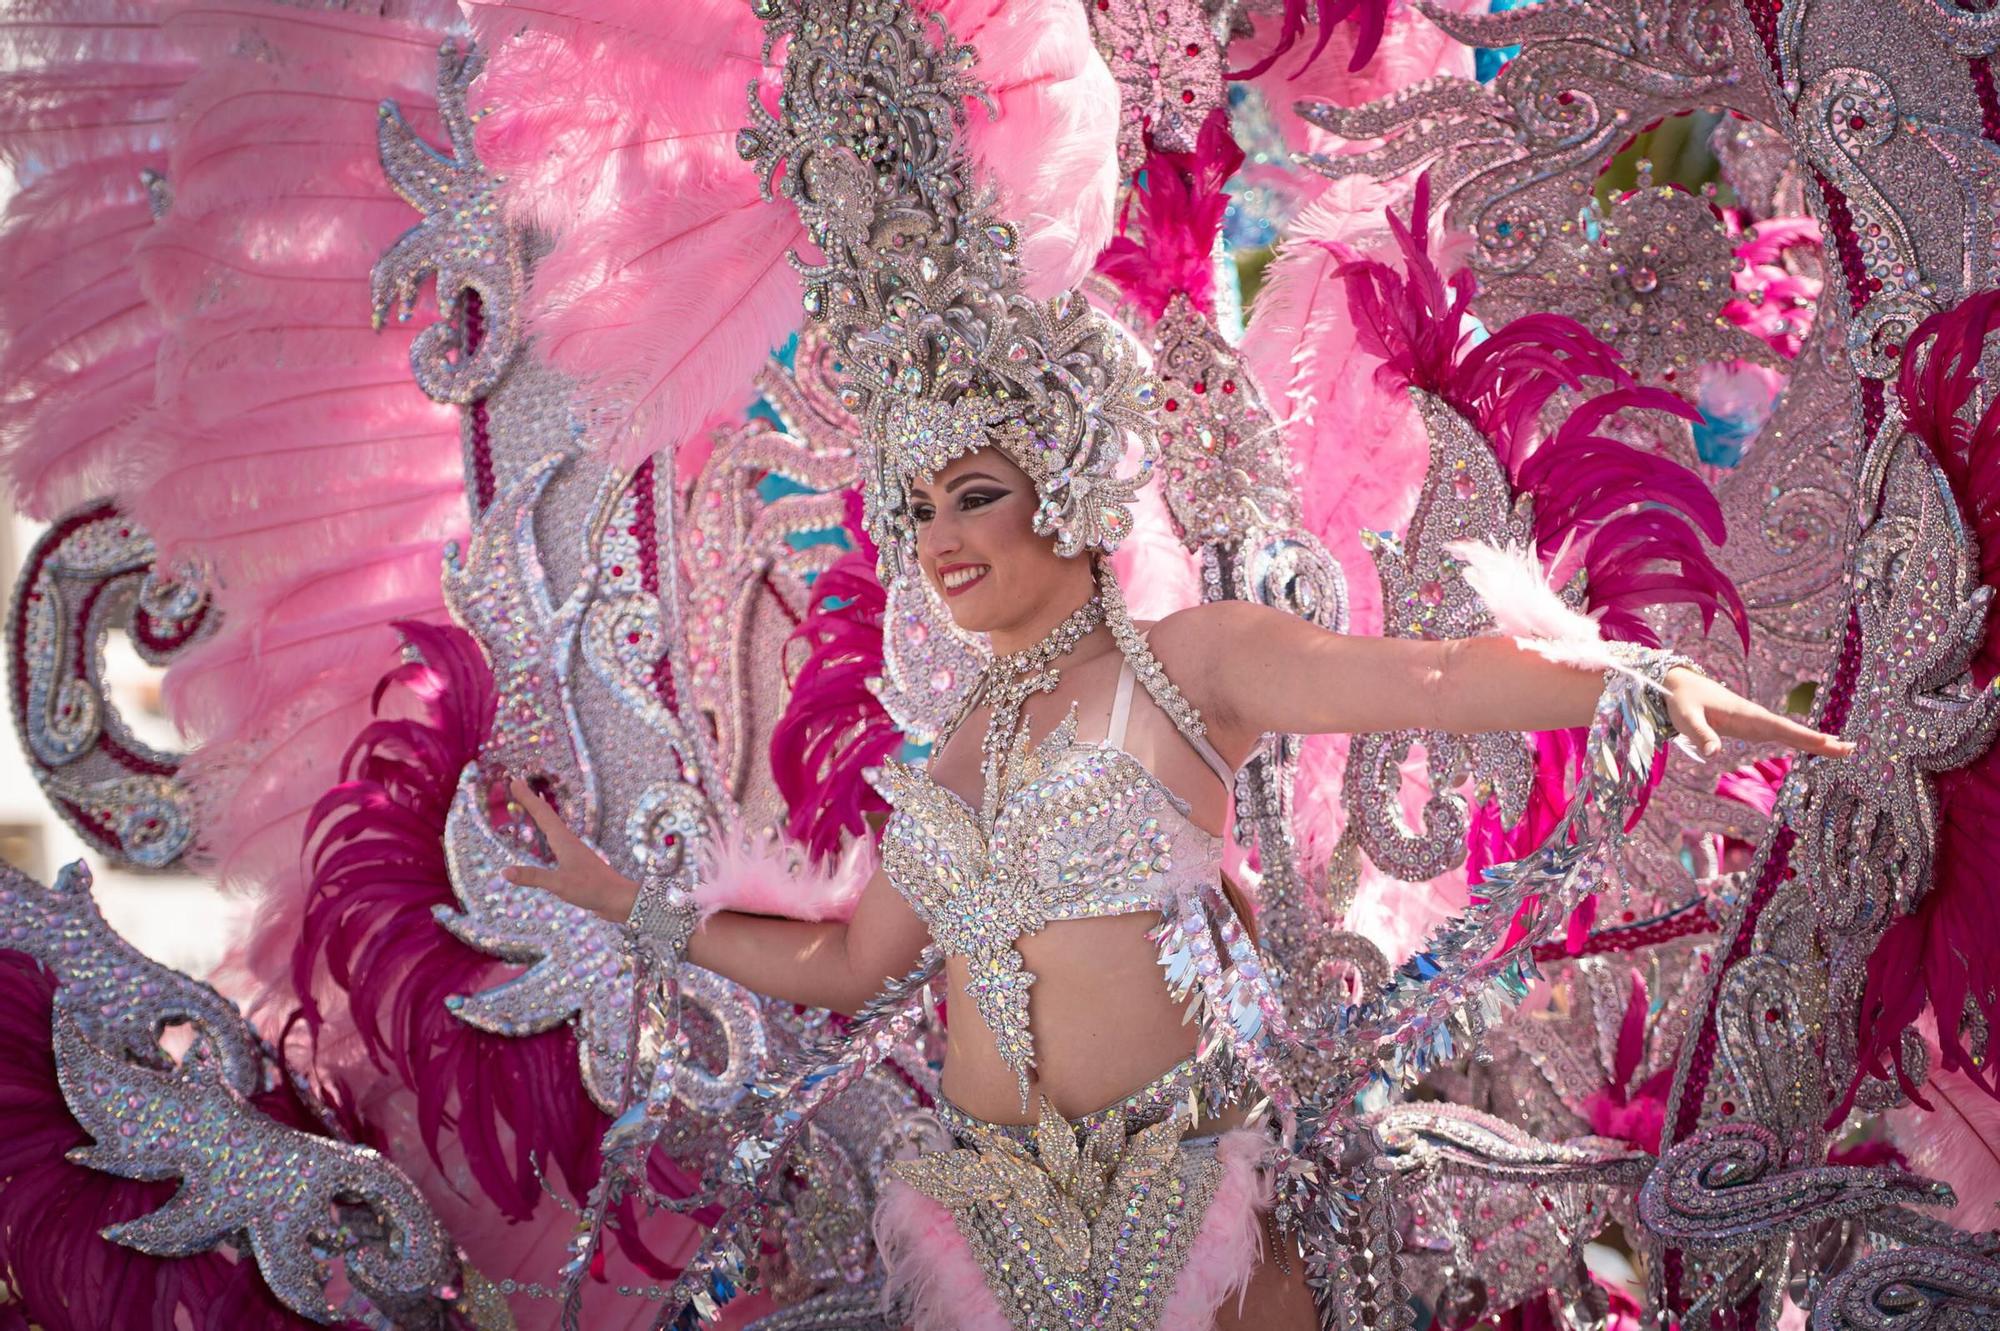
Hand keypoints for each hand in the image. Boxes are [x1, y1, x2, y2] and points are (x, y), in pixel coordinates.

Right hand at [499, 778, 639, 920]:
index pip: (542, 814)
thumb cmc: (592, 888)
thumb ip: (533, 877)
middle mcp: (568, 842)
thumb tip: (504, 871)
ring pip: (552, 828)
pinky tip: (546, 840)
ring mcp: (573, 852)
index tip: (515, 781)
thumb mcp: (559, 883)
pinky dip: (546, 834)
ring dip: (539, 816)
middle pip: (546, 816)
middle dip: (530, 802)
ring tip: (529, 807)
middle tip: (517, 787)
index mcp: (564, 841)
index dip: (527, 798)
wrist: (619, 899)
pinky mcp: (576, 864)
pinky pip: (556, 843)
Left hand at [1663, 667, 1854, 759]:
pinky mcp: (1753, 726)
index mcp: (1745, 714)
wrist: (1678, 684)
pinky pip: (1782, 735)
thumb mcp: (1686, 717)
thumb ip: (1699, 734)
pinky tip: (1816, 747)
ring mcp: (1757, 722)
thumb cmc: (1681, 700)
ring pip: (1792, 733)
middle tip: (1851, 750)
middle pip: (1794, 731)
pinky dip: (1801, 741)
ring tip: (1845, 750)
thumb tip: (1713, 753)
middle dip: (1821, 741)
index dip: (1803, 735)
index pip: (1779, 727)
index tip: (1827, 741)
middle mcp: (1757, 717)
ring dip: (1817, 742)